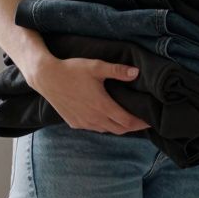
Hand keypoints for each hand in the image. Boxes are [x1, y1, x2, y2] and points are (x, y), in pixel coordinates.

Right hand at [24, 56, 150, 134]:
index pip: (128, 121)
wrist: (46, 78)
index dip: (142, 123)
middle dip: (133, 127)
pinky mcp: (75, 123)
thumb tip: (136, 73)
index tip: (151, 121)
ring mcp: (84, 123)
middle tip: (142, 121)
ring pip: (107, 131)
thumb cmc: (72, 70)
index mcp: (103, 106)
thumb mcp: (96, 66)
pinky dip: (104, 126)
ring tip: (126, 120)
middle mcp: (94, 118)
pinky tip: (106, 118)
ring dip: (118, 127)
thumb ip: (117, 70)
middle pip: (120, 129)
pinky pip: (94, 128)